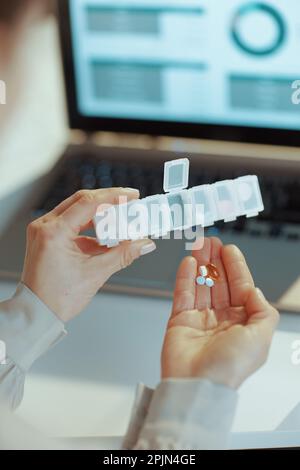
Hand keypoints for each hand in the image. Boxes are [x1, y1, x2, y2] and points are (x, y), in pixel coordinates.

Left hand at [21, 188, 155, 322]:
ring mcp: (44, 231)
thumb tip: (144, 244)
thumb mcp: (96, 273)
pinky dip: (90, 228)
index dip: (113, 196)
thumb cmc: (57, 298)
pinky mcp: (47, 238)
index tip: (132, 195)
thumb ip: (123, 254)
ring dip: (99, 216)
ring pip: (76, 211)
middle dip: (108, 203)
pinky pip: (71, 224)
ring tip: (120, 222)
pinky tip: (106, 237)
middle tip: (129, 205)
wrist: (37, 313)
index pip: (88, 202)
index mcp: (54, 232)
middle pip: (82, 202)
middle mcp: (45, 226)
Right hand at [162, 237, 278, 388]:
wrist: (197, 385)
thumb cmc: (229, 367)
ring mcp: (200, 319)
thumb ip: (263, 311)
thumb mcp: (261, 338)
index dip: (236, 267)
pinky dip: (185, 277)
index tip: (230, 250)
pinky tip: (188, 262)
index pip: (241, 288)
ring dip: (201, 264)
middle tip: (212, 242)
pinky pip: (183, 293)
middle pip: (219, 283)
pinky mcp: (180, 320)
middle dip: (216, 261)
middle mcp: (222, 320)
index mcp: (242, 324)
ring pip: (201, 284)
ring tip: (199, 245)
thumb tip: (254, 291)